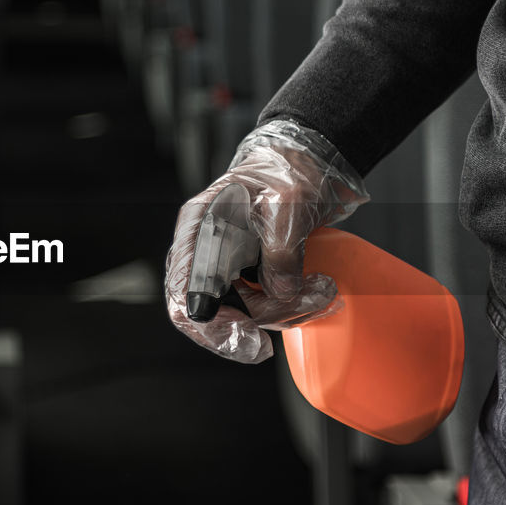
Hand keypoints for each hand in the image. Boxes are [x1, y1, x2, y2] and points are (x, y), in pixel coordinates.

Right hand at [164, 120, 368, 362]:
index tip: (247, 338)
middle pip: (208, 313)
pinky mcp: (247, 276)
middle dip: (248, 329)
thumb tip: (279, 292)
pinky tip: (314, 293)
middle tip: (291, 323)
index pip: (185, 293)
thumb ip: (281, 250)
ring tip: (320, 292)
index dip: (210, 325)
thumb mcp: (288, 204)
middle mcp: (204, 251)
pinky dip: (287, 308)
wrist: (305, 165)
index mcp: (200, 227)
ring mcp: (225, 266)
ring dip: (281, 314)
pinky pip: (259, 307)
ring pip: (239, 314)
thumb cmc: (287, 172)